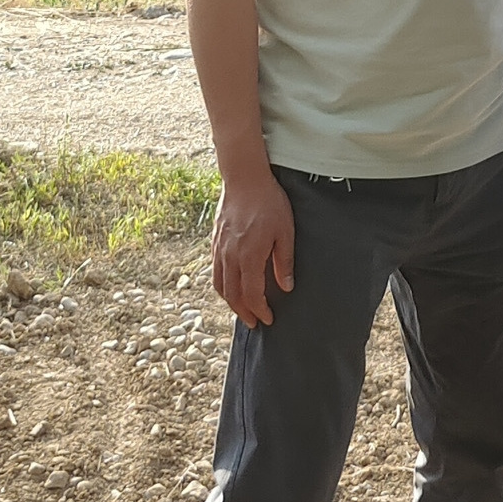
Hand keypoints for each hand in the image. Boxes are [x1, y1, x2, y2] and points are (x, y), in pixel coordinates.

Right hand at [211, 167, 294, 328]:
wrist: (245, 179)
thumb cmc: (269, 202)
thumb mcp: (285, 232)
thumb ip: (284, 261)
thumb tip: (286, 287)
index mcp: (249, 256)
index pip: (251, 294)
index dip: (259, 311)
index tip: (268, 320)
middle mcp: (230, 256)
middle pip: (232, 295)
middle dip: (244, 312)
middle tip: (255, 322)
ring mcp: (220, 249)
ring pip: (220, 285)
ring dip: (231, 302)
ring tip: (242, 310)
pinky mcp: (215, 241)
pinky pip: (215, 271)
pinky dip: (222, 285)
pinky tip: (231, 286)